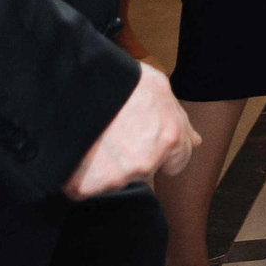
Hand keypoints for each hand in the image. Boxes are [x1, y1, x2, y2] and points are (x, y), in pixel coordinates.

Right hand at [64, 63, 197, 198]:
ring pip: (116, 179)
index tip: (143, 137)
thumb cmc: (116, 79)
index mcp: (169, 138)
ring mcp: (115, 178)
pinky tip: (78, 148)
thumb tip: (195, 141)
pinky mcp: (84, 187)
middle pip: (145, 169)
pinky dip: (81, 173)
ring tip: (95, 134)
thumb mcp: (157, 88)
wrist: (71, 84)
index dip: (161, 149)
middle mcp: (146, 162)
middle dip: (133, 156)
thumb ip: (179, 119)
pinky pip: (86, 187)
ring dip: (108, 164)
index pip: (177, 163)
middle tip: (114, 131)